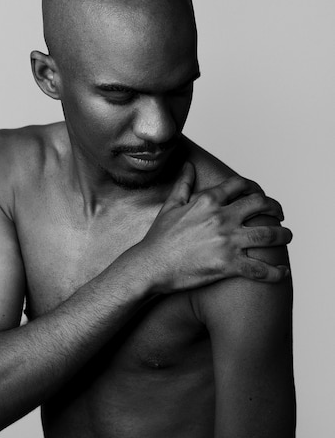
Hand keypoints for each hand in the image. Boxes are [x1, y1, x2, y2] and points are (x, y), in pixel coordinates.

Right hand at [139, 162, 291, 292]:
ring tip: (287, 236)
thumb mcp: (170, 205)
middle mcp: (221, 217)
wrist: (151, 265)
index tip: (260, 196)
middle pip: (261, 205)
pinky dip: (275, 272)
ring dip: (283, 235)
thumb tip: (188, 165)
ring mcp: (226, 241)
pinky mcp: (228, 265)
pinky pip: (260, 268)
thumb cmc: (159, 237)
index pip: (241, 185)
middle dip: (275, 208)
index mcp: (208, 200)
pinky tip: (282, 271)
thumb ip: (183, 184)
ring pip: (268, 234)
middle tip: (279, 215)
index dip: (255, 188)